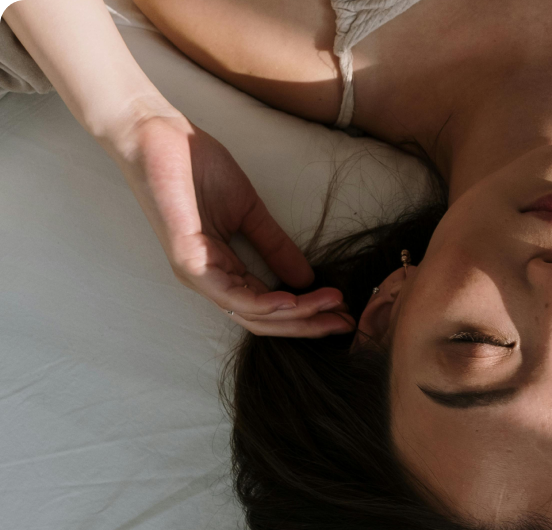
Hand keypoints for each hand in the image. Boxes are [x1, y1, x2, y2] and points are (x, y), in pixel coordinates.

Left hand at [108, 107, 354, 337]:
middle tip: (345, 321)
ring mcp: (197, 273)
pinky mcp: (188, 260)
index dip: (308, 312)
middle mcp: (208, 280)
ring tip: (330, 306)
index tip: (343, 308)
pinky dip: (263, 303)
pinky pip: (230, 295)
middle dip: (307, 324)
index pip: (269, 307)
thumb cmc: (197, 168)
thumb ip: (276, 246)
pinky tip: (292, 299)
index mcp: (221, 270)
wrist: (158, 135)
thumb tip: (306, 278)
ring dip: (295, 315)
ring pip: (250, 314)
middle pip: (263, 320)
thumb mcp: (250, 211)